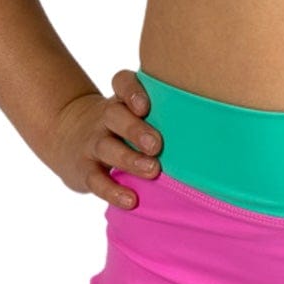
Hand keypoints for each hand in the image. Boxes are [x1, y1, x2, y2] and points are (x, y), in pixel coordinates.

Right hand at [45, 67, 161, 208]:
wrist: (67, 137)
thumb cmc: (120, 124)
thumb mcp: (132, 110)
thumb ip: (164, 110)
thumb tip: (215, 121)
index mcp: (121, 99)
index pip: (122, 83)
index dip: (132, 91)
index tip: (146, 106)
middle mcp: (104, 118)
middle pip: (115, 115)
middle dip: (136, 129)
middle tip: (157, 144)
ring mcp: (92, 143)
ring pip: (107, 147)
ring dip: (129, 159)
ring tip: (152, 171)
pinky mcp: (83, 169)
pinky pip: (96, 179)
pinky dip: (113, 191)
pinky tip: (131, 200)